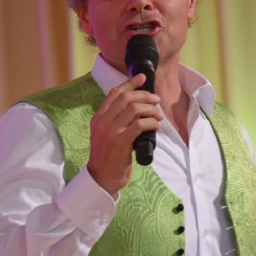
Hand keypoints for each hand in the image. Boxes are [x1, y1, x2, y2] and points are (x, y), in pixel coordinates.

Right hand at [87, 74, 161, 194]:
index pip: (114, 93)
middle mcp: (102, 122)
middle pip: (126, 98)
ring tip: (158, 115)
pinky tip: (156, 125)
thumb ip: (114, 120)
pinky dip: (152, 122)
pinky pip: (140, 125)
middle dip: (144, 95)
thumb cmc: (107, 157)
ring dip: (150, 109)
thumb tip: (136, 107)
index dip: (129, 83)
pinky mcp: (121, 142)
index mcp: (98, 118)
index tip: (141, 77)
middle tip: (156, 99)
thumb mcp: (104, 134)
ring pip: (134, 109)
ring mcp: (111, 132)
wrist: (101, 178)